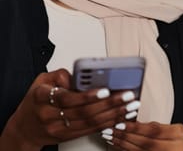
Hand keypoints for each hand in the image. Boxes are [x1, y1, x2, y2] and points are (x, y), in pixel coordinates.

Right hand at [1, 69, 138, 150]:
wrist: (25, 126)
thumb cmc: (36, 99)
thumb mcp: (42, 79)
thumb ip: (61, 74)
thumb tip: (80, 76)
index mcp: (42, 97)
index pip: (66, 97)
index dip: (87, 95)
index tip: (105, 89)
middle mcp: (50, 115)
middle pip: (83, 112)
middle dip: (109, 104)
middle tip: (126, 96)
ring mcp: (59, 129)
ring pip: (89, 123)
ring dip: (112, 115)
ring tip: (128, 106)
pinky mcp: (67, 136)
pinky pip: (89, 130)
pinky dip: (106, 123)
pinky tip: (119, 117)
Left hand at [101, 121, 182, 150]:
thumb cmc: (178, 140)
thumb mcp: (174, 129)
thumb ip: (159, 126)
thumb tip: (133, 116)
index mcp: (180, 134)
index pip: (154, 130)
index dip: (137, 127)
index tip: (121, 123)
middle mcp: (177, 147)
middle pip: (147, 142)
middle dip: (127, 136)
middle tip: (112, 129)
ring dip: (124, 144)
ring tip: (111, 136)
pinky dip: (127, 150)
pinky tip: (119, 145)